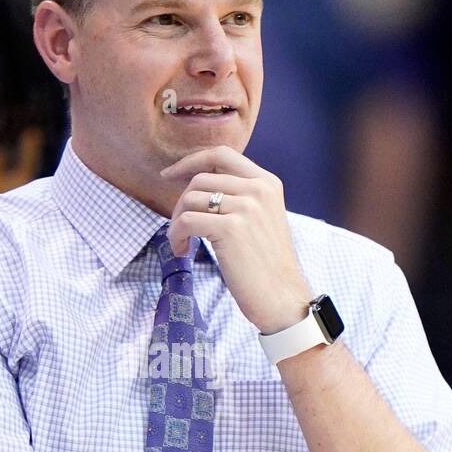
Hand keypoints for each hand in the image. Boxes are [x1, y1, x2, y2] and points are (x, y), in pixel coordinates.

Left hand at [160, 146, 313, 333]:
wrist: (283, 298)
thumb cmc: (266, 266)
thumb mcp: (262, 219)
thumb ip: (240, 197)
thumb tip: (198, 187)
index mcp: (267, 182)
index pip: (222, 154)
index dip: (190, 161)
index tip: (169, 175)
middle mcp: (259, 189)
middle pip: (201, 178)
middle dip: (180, 203)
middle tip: (179, 228)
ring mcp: (246, 207)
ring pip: (190, 199)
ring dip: (176, 222)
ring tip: (182, 243)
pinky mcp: (231, 228)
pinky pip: (186, 221)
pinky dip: (175, 236)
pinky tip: (183, 251)